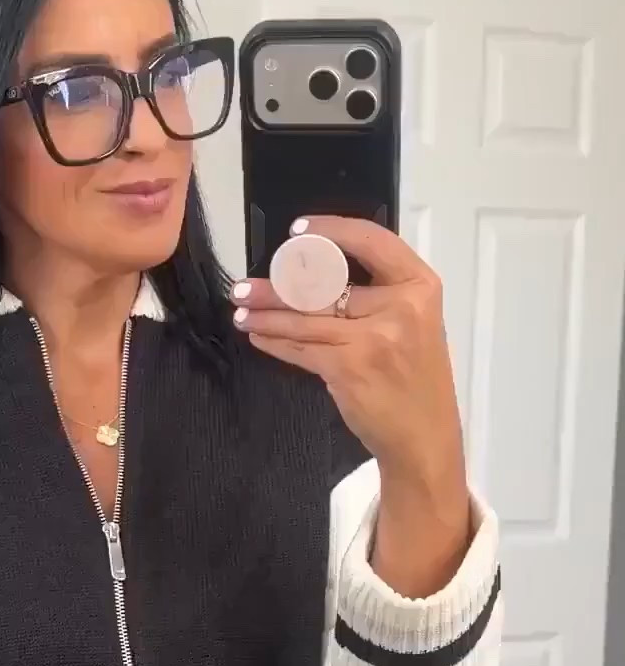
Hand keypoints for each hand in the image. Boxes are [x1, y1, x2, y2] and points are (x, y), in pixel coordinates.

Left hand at [233, 217, 470, 596]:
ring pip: (306, 317)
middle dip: (278, 285)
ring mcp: (374, 337)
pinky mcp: (348, 366)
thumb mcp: (414, 324)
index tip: (297, 231)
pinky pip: (301, 348)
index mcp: (419, 286)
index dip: (331, 230)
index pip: (371, 240)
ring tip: (241, 310)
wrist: (424, 436)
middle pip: (326, 283)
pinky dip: (275, 342)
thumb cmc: (416, 380)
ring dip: (266, 314)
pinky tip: (259, 336)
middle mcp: (400, 306)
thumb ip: (379, 295)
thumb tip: (316, 273)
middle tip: (244, 286)